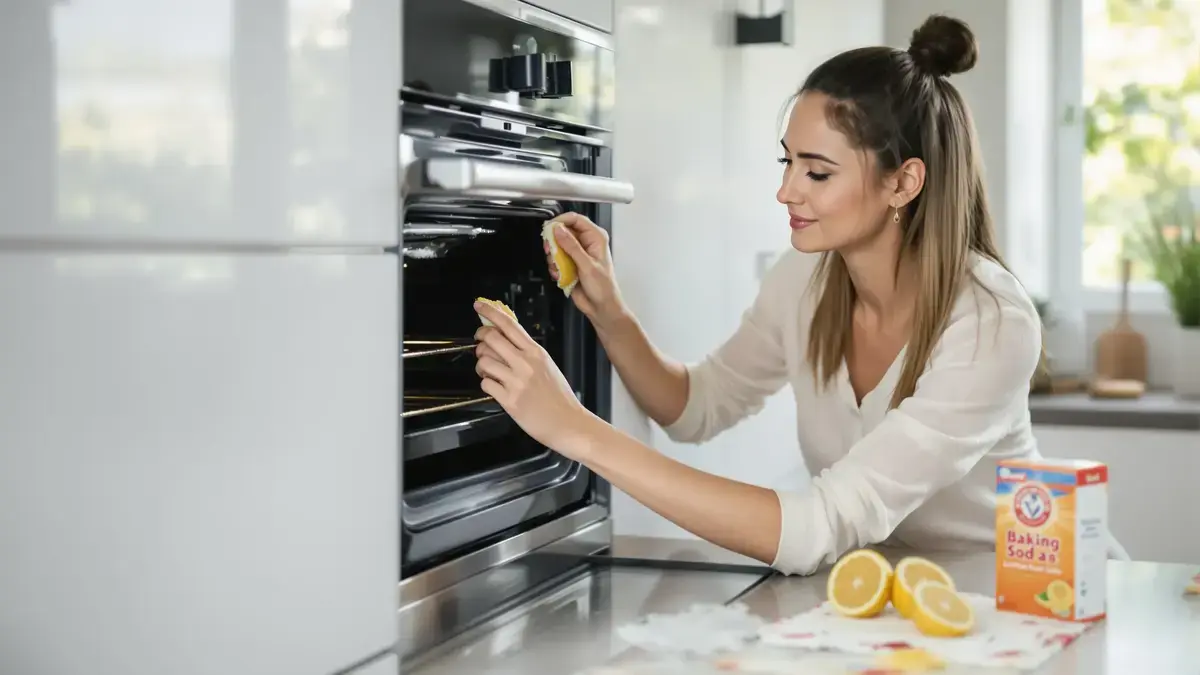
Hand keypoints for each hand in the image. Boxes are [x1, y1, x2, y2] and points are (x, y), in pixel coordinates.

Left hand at [474, 300, 595, 457]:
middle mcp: (525, 363)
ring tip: (488, 370)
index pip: (508, 324)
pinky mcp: (509, 400)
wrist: (568, 423)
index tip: (478, 305)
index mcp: (535, 352)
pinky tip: (494, 386)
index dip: (490, 312)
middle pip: (491, 338)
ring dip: (480, 364)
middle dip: (480, 338)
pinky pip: (485, 383)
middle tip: (480, 342)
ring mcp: (516, 381)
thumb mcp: (547, 365)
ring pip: (483, 360)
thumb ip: (527, 352)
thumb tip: (506, 339)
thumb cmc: (559, 397)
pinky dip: (486, 383)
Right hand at [544, 212, 628, 328]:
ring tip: (557, 267)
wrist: (602, 307)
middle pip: (563, 231)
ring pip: (557, 245)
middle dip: (554, 241)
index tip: (549, 229)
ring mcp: (577, 253)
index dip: (561, 221)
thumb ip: (571, 246)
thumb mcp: (586, 265)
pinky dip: (554, 266)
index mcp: (595, 237)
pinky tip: (560, 275)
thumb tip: (559, 230)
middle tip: (550, 250)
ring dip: (553, 256)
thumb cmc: (603, 287)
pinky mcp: (570, 264)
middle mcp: (586, 243)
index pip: (575, 219)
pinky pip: (556, 259)